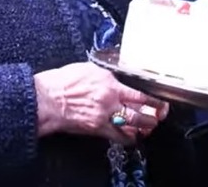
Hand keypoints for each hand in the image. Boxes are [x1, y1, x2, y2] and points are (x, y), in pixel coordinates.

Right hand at [34, 62, 169, 144]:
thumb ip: (107, 76)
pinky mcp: (96, 129)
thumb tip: (116, 79)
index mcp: (110, 85)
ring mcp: (104, 118)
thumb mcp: (89, 69)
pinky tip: (131, 137)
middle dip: (153, 117)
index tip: (160, 104)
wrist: (47, 99)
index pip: (139, 95)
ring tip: (148, 128)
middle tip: (159, 117)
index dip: (154, 102)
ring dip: (143, 129)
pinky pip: (117, 137)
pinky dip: (127, 138)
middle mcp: (110, 102)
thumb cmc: (63, 82)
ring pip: (131, 127)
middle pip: (139, 114)